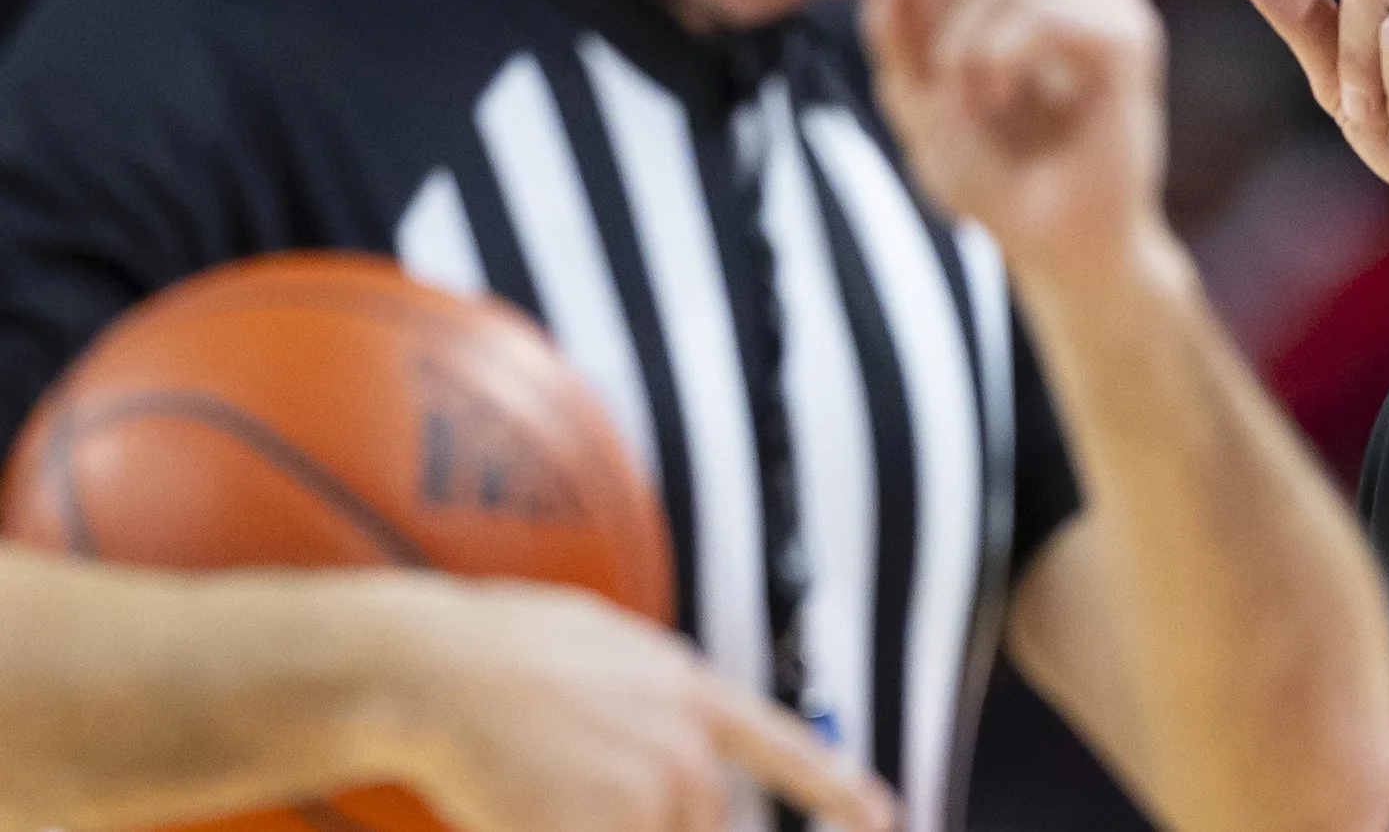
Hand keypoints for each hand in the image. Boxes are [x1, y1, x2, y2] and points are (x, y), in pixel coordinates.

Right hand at [387, 576, 893, 831]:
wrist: (437, 669)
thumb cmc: (499, 647)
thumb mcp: (602, 640)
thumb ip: (653, 686)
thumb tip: (674, 715)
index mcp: (687, 689)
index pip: (785, 749)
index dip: (838, 789)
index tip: (886, 816)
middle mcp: (681, 745)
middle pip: (704, 821)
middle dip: (662, 822)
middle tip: (587, 790)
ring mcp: (643, 793)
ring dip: (616, 821)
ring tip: (547, 783)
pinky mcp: (599, 828)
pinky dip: (572, 825)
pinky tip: (532, 802)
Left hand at [860, 0, 1169, 286]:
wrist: (1057, 244)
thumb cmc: (991, 172)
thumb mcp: (916, 96)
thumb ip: (898, 29)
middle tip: (937, 74)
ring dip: (964, 43)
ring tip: (979, 102)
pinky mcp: (1126, 40)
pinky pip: (1042, 12)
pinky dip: (998, 59)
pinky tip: (1003, 101)